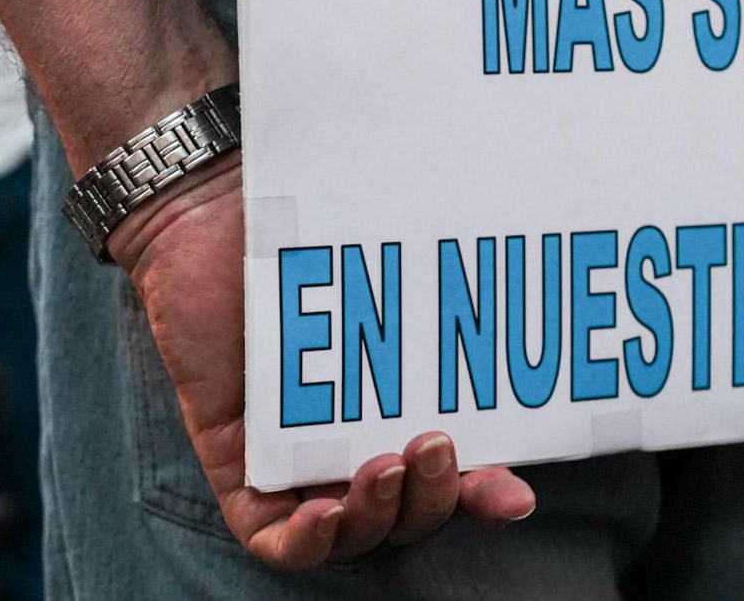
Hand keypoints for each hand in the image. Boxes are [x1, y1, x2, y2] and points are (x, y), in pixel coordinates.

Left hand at [109, 159, 535, 568]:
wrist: (210, 201)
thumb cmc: (313, 210)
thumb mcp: (394, 244)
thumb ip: (451, 251)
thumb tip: (533, 202)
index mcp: (403, 399)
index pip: (460, 472)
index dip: (490, 495)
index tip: (517, 496)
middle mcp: (356, 436)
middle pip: (412, 511)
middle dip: (437, 499)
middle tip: (438, 444)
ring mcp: (297, 456)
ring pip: (353, 532)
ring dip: (381, 517)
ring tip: (384, 467)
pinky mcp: (237, 463)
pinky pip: (271, 538)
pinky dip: (306, 542)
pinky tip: (324, 513)